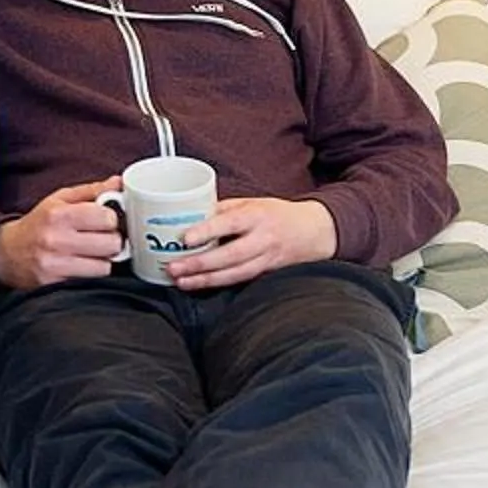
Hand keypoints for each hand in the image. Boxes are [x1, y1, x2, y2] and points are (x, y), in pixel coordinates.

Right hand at [0, 179, 126, 290]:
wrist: (7, 253)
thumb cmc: (39, 224)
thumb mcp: (60, 200)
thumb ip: (92, 191)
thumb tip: (119, 183)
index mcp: (59, 214)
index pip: (107, 218)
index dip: (111, 219)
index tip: (105, 221)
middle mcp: (56, 240)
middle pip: (111, 244)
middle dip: (111, 241)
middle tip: (101, 239)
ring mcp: (55, 265)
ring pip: (105, 267)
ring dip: (103, 261)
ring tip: (90, 254)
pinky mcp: (54, 285)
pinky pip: (90, 282)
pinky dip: (90, 275)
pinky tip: (81, 266)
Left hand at [163, 196, 336, 290]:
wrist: (313, 232)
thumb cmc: (277, 214)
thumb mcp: (252, 202)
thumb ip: (223, 209)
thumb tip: (191, 213)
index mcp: (257, 215)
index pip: (230, 223)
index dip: (207, 231)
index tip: (186, 237)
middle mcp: (262, 239)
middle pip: (230, 255)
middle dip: (200, 264)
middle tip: (174, 267)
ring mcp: (265, 259)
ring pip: (234, 274)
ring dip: (205, 279)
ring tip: (181, 281)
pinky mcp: (265, 273)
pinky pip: (239, 280)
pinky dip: (217, 283)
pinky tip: (198, 284)